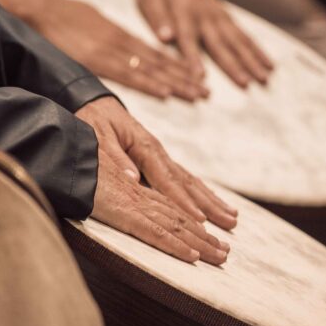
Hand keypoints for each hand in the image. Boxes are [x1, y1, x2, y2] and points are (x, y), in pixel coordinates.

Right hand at [0, 0, 206, 100]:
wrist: (41, 8)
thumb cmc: (60, 17)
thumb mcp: (92, 23)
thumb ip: (108, 38)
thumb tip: (115, 48)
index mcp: (121, 36)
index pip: (156, 55)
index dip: (178, 67)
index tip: (197, 78)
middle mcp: (122, 44)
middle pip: (160, 64)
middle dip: (184, 79)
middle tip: (206, 93)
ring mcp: (111, 52)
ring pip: (151, 71)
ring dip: (176, 85)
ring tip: (197, 96)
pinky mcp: (97, 61)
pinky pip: (127, 75)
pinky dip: (149, 84)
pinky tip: (166, 93)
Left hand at [76, 97, 237, 263]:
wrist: (93, 102)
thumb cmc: (92, 120)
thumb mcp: (97, 136)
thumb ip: (115, 158)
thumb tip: (133, 179)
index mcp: (145, 148)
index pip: (167, 180)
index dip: (183, 202)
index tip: (199, 220)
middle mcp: (158, 153)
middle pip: (188, 184)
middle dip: (210, 206)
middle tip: (231, 223)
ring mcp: (160, 157)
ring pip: (191, 182)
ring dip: (212, 201)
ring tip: (232, 217)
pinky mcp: (158, 160)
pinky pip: (184, 179)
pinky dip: (201, 193)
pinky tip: (213, 203)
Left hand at [135, 0, 273, 87]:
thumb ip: (157, 18)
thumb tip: (164, 37)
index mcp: (182, 13)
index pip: (188, 39)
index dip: (194, 59)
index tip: (201, 77)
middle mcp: (204, 15)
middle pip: (221, 44)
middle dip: (234, 65)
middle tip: (247, 83)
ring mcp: (217, 14)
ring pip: (238, 40)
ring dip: (252, 59)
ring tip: (266, 77)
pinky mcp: (224, 14)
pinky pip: (243, 33)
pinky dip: (256, 48)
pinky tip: (268, 62)